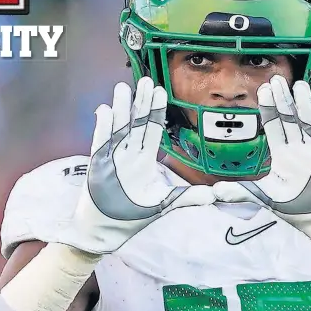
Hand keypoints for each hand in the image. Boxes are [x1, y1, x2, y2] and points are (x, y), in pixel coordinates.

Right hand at [69, 78, 213, 253]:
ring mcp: (112, 158)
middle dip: (141, 102)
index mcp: (145, 160)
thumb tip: (213, 196)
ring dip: (121, 108)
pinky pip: (100, 142)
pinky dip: (102, 127)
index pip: (152, 130)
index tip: (159, 90)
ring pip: (118, 127)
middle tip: (145, 80)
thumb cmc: (132, 216)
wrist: (106, 230)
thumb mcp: (164, 204)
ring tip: (123, 88)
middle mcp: (129, 155)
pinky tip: (105, 110)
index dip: (157, 111)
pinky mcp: (97, 165)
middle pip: (136, 123)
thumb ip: (187, 198)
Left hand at [215, 77, 310, 246]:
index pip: (275, 126)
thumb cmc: (296, 210)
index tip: (263, 88)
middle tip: (276, 79)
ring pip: (310, 124)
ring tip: (300, 86)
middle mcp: (300, 150)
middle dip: (284, 100)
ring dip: (305, 106)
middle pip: (291, 120)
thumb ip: (241, 194)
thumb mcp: (266, 199)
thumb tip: (214, 193)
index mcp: (284, 155)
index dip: (269, 108)